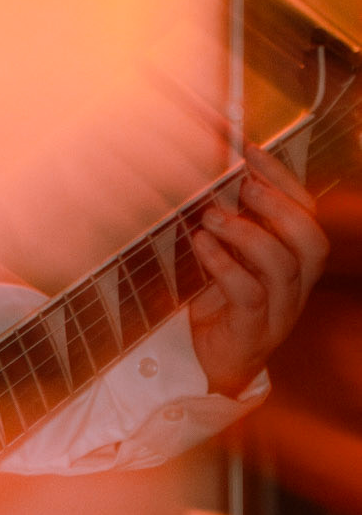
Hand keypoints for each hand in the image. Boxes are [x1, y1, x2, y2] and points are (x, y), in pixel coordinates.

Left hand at [189, 143, 328, 396]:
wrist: (210, 365)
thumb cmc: (218, 301)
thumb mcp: (226, 255)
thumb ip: (229, 220)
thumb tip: (207, 170)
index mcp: (295, 261)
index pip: (307, 212)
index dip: (282, 178)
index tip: (248, 150)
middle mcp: (296, 286)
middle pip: (312, 240)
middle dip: (278, 205)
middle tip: (240, 185)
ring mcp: (278, 312)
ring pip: (284, 265)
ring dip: (247, 232)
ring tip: (211, 215)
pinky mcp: (252, 333)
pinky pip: (249, 294)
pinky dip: (224, 264)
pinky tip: (201, 244)